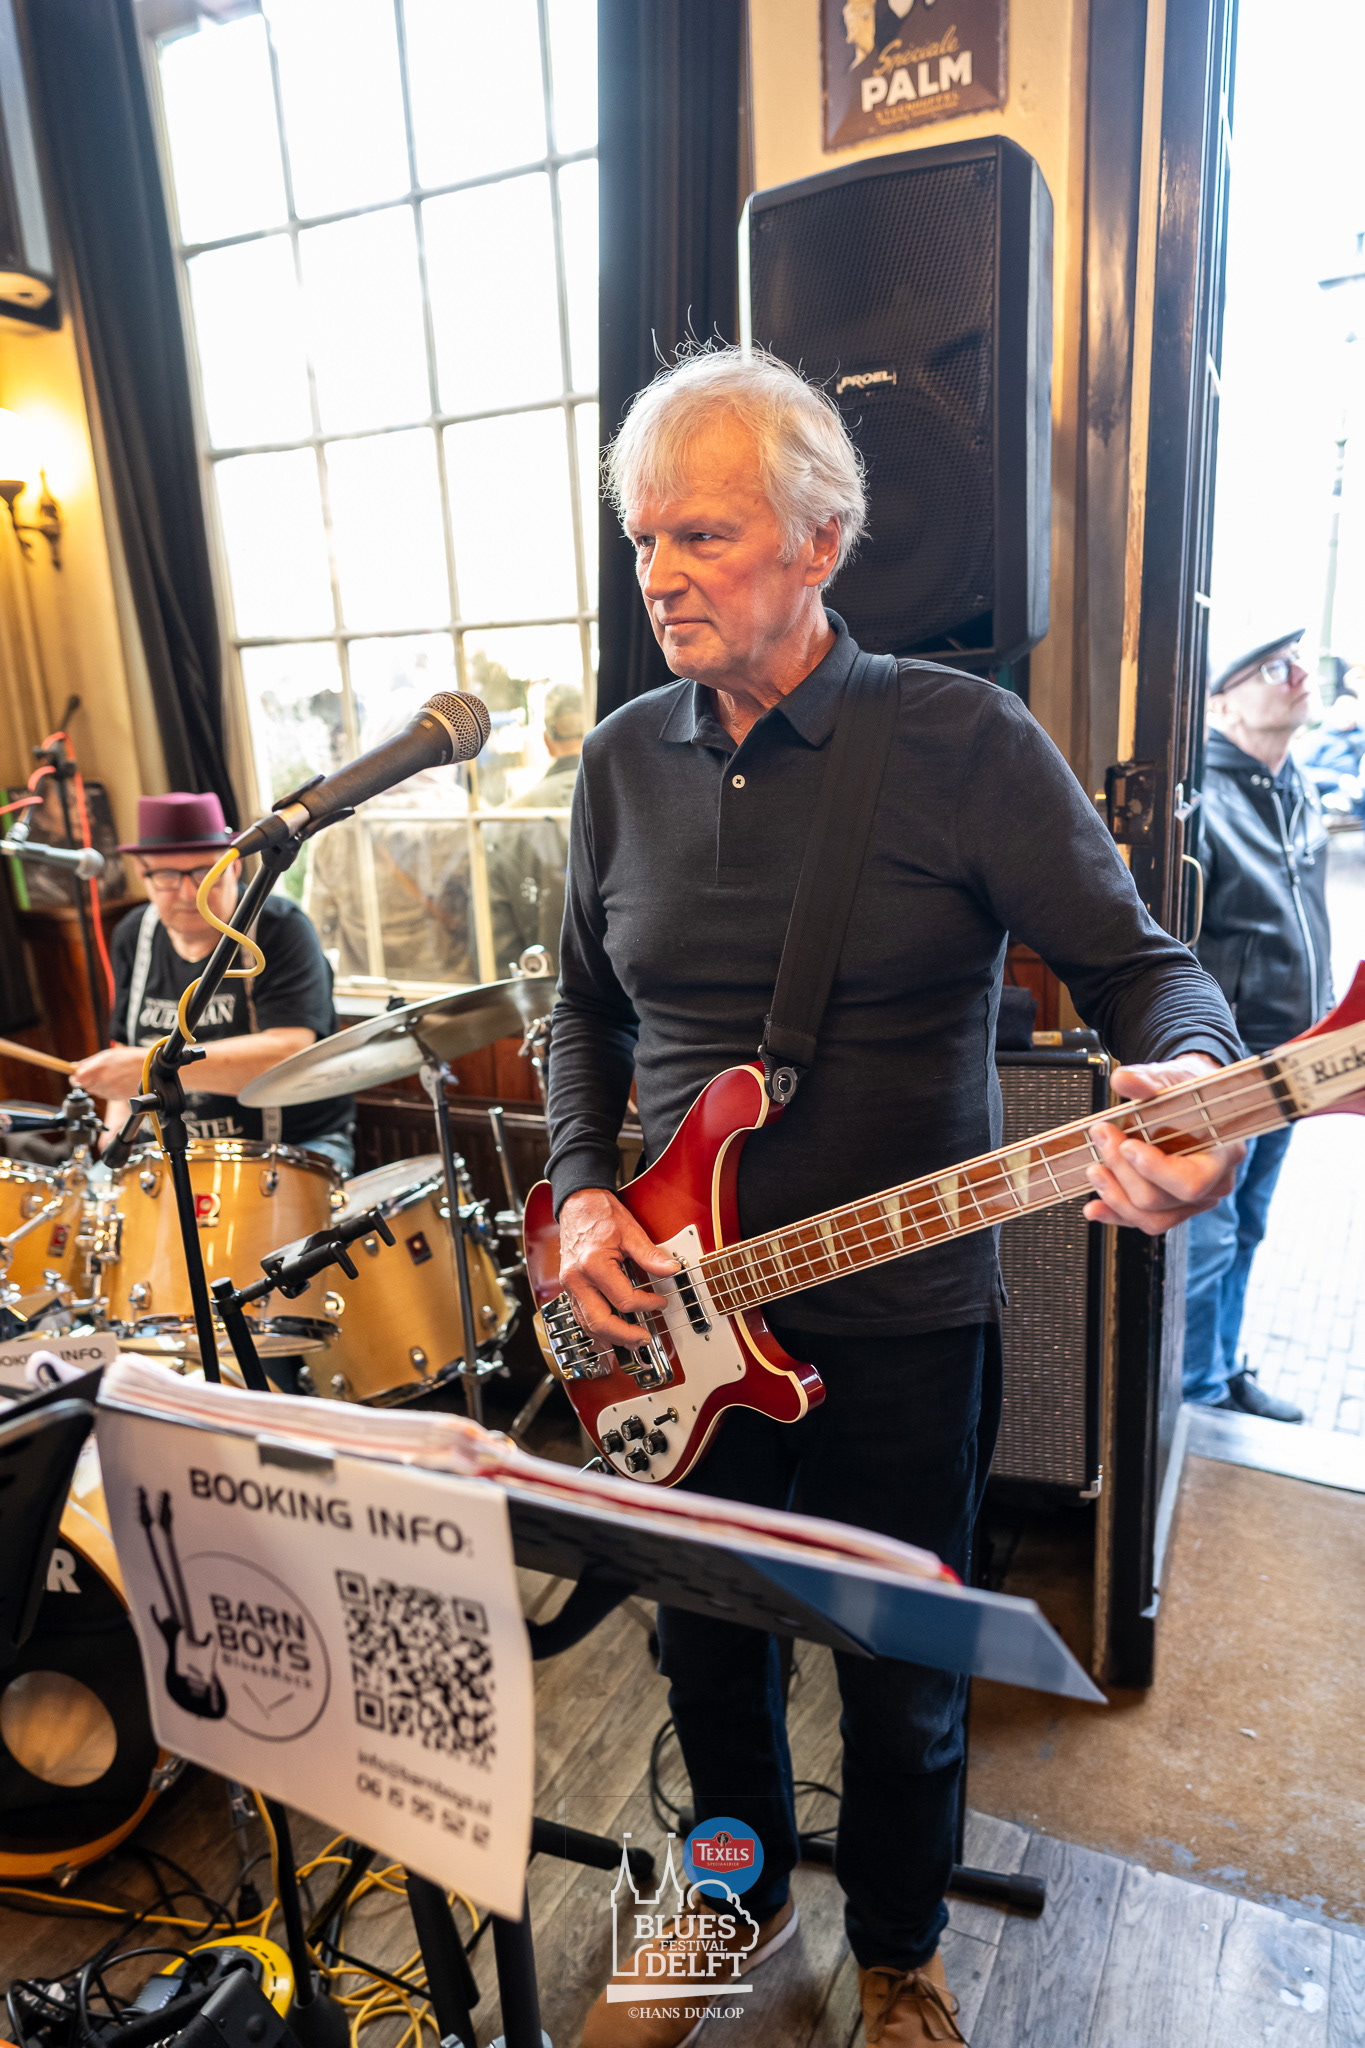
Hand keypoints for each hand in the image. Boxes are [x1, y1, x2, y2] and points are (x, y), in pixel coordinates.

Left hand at [72, 1044, 148, 1101]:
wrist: (149, 1067)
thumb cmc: (129, 1058)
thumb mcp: (107, 1055)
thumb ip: (88, 1062)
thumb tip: (74, 1067)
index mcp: (97, 1070)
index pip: (76, 1080)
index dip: (76, 1077)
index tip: (78, 1075)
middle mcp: (103, 1082)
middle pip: (86, 1087)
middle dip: (89, 1080)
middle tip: (100, 1073)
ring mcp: (110, 1091)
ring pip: (96, 1092)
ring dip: (99, 1085)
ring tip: (111, 1076)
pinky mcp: (118, 1098)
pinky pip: (106, 1096)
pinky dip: (109, 1090)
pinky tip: (117, 1082)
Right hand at [556, 1187, 680, 1349]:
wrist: (578, 1204)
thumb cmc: (600, 1215)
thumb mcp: (630, 1232)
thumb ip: (650, 1255)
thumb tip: (671, 1270)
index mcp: (593, 1265)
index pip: (624, 1300)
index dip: (647, 1304)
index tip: (660, 1302)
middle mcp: (577, 1280)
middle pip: (600, 1322)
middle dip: (624, 1335)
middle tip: (644, 1338)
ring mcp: (570, 1286)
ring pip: (587, 1325)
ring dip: (610, 1337)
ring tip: (631, 1341)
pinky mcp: (569, 1288)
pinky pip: (580, 1316)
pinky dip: (596, 1328)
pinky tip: (611, 1333)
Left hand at [1082, 1053, 1243, 1234]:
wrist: (1194, 1102)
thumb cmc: (1190, 1092)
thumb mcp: (1173, 1079)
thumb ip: (1149, 1080)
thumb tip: (1124, 1080)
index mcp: (1224, 1155)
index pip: (1191, 1182)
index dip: (1154, 1170)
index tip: (1127, 1145)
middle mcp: (1214, 1185)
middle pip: (1160, 1200)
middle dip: (1122, 1172)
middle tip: (1101, 1137)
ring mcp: (1195, 1202)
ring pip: (1152, 1219)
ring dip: (1115, 1196)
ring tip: (1094, 1170)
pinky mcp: (1174, 1208)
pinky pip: (1144, 1222)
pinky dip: (1115, 1215)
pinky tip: (1094, 1208)